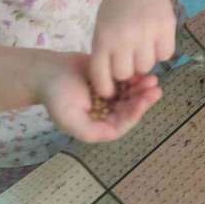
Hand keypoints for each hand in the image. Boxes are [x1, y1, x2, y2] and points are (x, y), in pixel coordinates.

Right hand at [37, 53, 160, 142]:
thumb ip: (90, 131)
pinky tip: (143, 71)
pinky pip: (126, 81)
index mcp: (97, 125)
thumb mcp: (69, 119)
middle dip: (143, 100)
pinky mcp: (110, 80)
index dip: (135, 113)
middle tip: (156, 89)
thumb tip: (113, 134)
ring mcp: (109, 96)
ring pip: (131, 95)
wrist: (48, 70)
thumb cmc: (57, 95)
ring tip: (152, 79)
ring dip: (142, 89)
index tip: (144, 101)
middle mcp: (105, 113)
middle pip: (130, 109)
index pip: (122, 124)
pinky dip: (135, 77)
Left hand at [89, 0, 177, 97]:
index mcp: (103, 38)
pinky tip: (157, 36)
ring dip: (146, 60)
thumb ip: (106, 52)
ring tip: (144, 42)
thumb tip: (115, 82)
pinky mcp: (166, 28)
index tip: (111, 89)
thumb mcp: (102, 27)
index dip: (106, 87)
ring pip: (147, 67)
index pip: (101, 75)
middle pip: (126, 74)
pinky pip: (165, 55)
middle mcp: (123, 38)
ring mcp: (146, 33)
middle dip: (128, 70)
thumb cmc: (118, 5)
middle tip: (130, 56)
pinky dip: (162, 50)